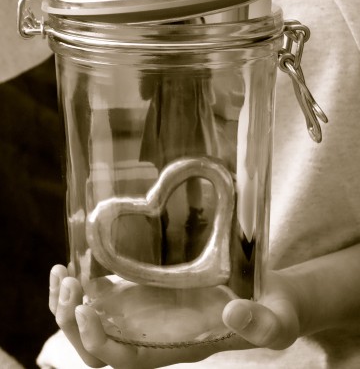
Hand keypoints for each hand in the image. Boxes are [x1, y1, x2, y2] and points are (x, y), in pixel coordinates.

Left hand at [49, 265, 301, 367]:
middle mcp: (153, 334)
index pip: (125, 360)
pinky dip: (84, 281)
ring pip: (94, 319)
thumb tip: (232, 314)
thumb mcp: (277, 320)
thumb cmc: (274, 312)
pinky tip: (77, 258)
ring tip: (62, 271)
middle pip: (96, 346)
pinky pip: (105, 294)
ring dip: (69, 301)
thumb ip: (261, 324)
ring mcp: (147, 312)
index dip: (98, 343)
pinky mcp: (147, 289)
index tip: (84, 311)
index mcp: (176, 347)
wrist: (267, 294)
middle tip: (68, 283)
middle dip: (71, 321)